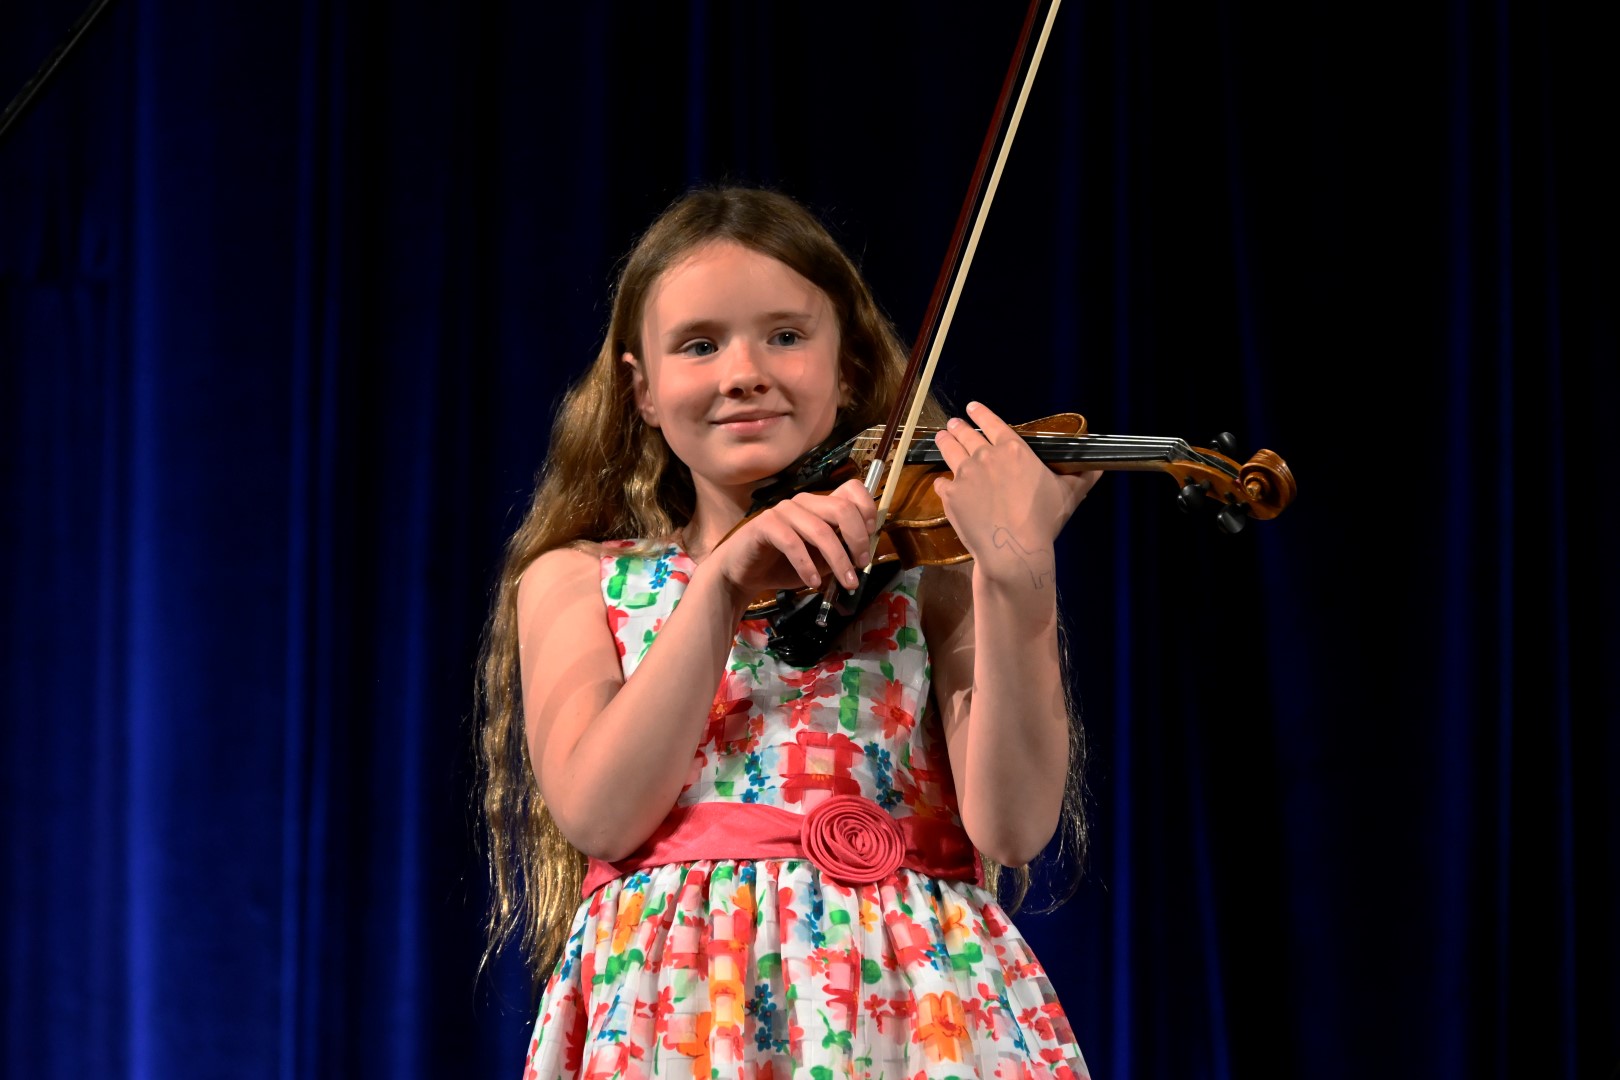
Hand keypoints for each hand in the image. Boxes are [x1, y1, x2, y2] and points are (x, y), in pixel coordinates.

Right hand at [704, 478, 878, 604]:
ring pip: (820, 529)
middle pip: (841, 508)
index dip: (868, 509)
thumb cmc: (783, 565)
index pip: (851, 490)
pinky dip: (806, 564)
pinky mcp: (765, 525)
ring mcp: (783, 511)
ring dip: (838, 560)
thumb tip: (864, 554)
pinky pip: (792, 542)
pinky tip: (812, 581)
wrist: (742, 574)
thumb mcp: (821, 560)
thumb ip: (840, 552)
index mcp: (819, 505)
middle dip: (858, 539)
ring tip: (846, 582)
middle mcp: (804, 502)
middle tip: (862, 565)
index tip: (872, 535)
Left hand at [932, 401, 1099, 587]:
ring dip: (945, 441)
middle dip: (959, 427)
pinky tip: (943, 483)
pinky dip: (943, 482)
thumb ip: (1082, 477)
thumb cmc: (1043, 521)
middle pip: (966, 434)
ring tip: (942, 437)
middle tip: (954, 424)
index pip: (992, 423)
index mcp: (1013, 449)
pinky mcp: (950, 495)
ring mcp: (964, 474)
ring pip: (949, 450)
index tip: (971, 407)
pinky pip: (942, 483)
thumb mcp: (1069, 494)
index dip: (980, 413)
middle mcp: (985, 455)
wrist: (1013, 550)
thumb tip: (1099, 468)